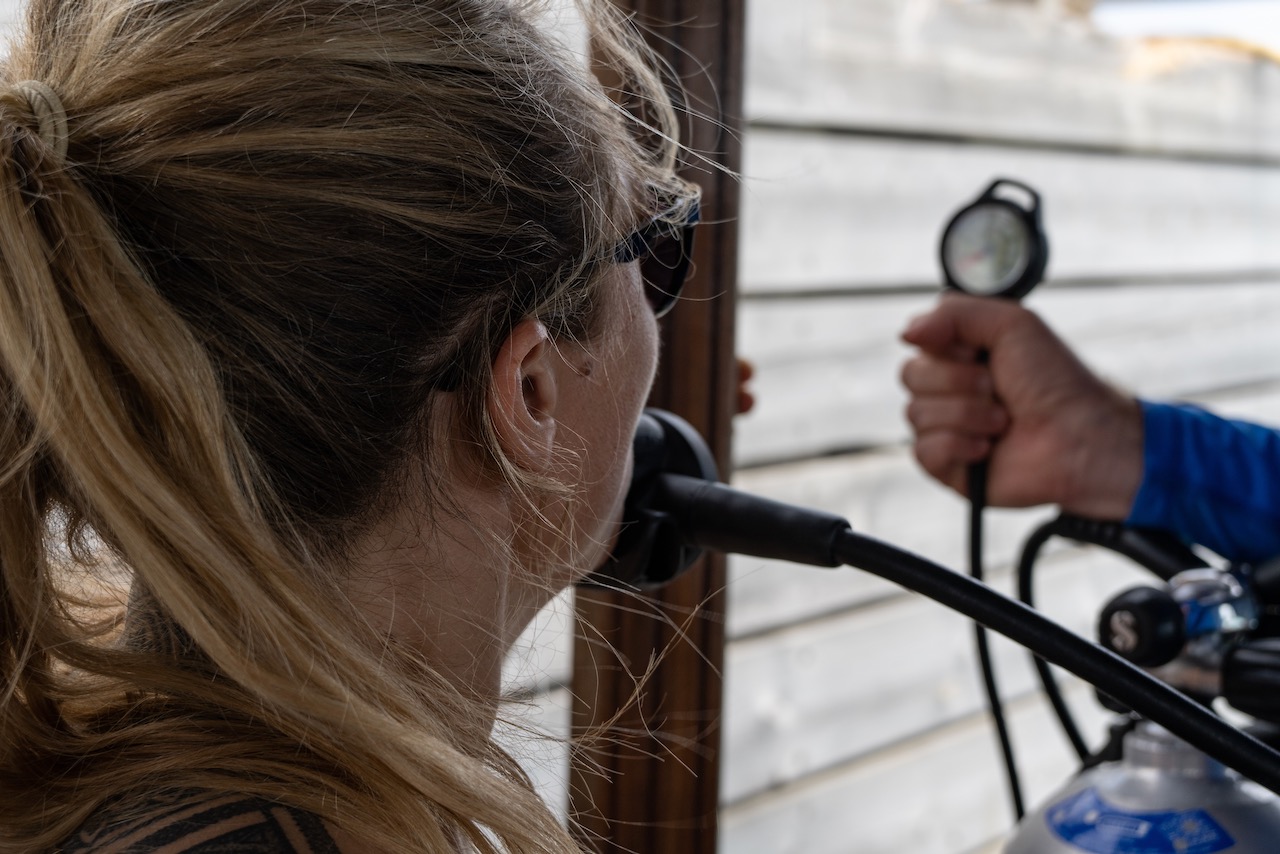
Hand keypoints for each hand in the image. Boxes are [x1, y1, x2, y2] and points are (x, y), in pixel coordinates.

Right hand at [899, 294, 1143, 518]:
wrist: (1081, 437)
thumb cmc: (1056, 381)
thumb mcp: (1012, 323)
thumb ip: (954, 312)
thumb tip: (905, 332)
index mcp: (961, 354)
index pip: (919, 341)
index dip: (945, 346)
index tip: (977, 350)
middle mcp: (949, 389)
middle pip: (910, 375)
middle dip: (958, 381)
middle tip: (997, 388)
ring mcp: (946, 427)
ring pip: (916, 413)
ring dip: (967, 415)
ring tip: (1003, 422)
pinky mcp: (946, 464)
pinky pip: (923, 449)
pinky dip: (958, 445)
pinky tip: (988, 449)